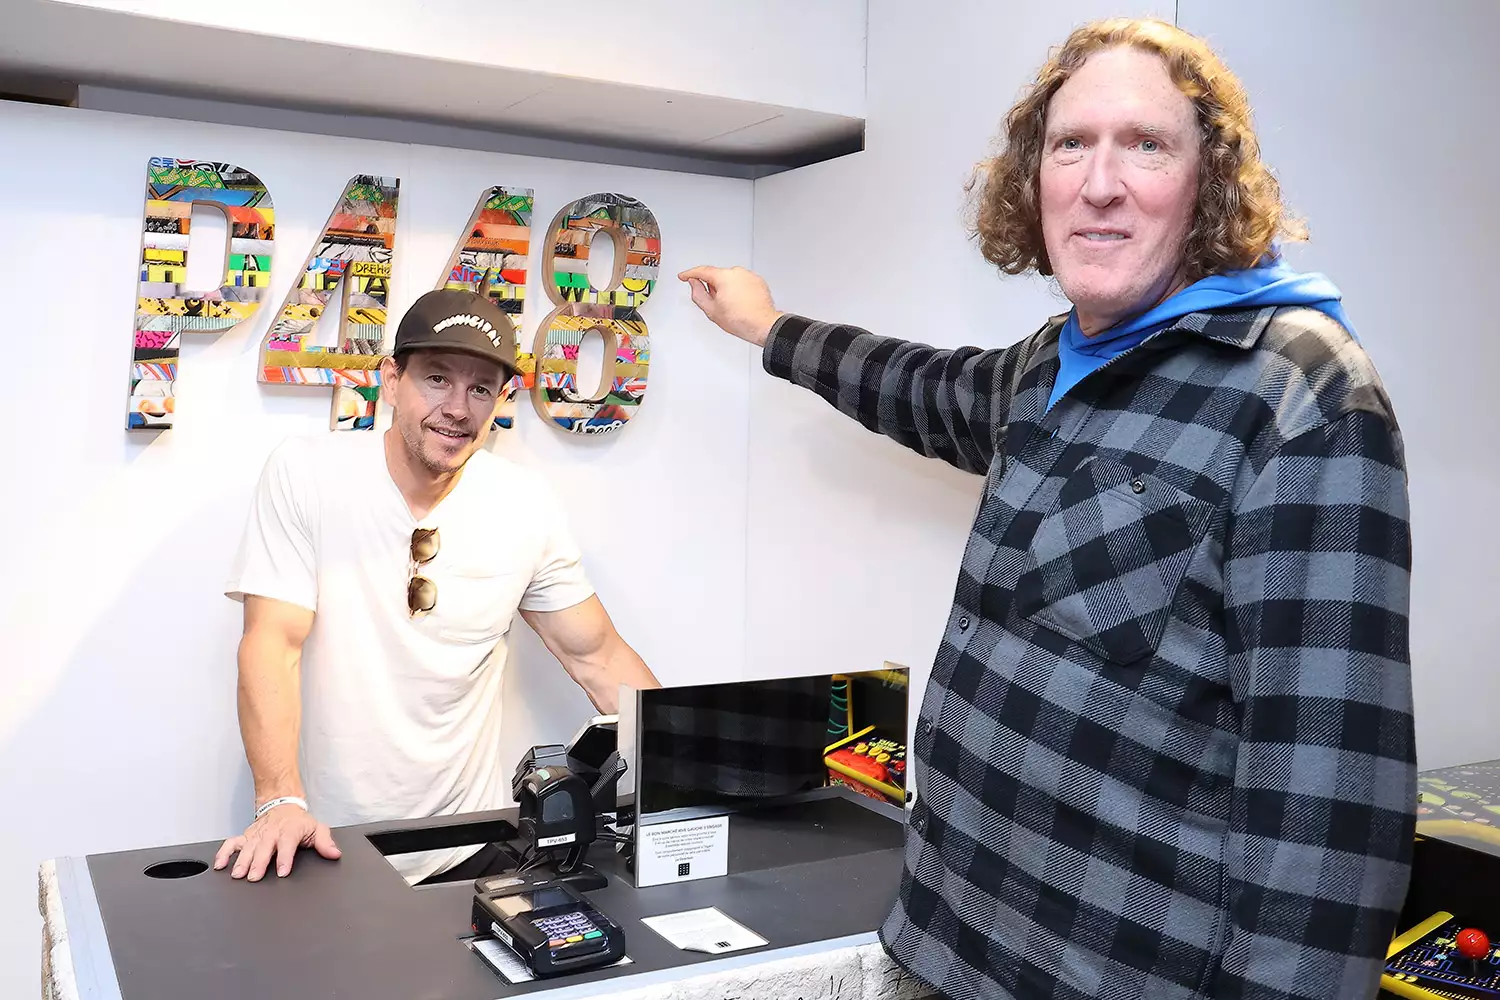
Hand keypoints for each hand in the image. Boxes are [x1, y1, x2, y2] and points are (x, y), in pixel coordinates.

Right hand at [213, 803, 340, 880]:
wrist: (282, 805)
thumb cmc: (299, 822)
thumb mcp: (317, 829)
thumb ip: (325, 843)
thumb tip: (335, 854)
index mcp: (290, 831)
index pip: (287, 845)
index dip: (285, 858)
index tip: (283, 871)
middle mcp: (272, 833)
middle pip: (264, 848)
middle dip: (259, 863)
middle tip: (254, 877)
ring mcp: (257, 835)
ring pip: (248, 848)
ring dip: (242, 861)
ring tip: (238, 874)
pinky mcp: (246, 836)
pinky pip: (232, 844)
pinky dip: (224, 853)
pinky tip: (220, 865)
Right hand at [677, 265, 782, 346]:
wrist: (763, 325)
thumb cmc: (741, 320)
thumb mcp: (711, 310)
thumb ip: (698, 294)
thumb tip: (694, 284)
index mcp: (723, 276)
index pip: (702, 271)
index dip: (690, 274)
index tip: (684, 276)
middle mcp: (737, 272)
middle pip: (717, 276)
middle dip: (713, 287)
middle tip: (716, 304)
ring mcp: (749, 275)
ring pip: (730, 279)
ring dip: (727, 289)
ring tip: (732, 307)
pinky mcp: (757, 281)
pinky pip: (742, 283)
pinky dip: (739, 290)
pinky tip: (741, 304)